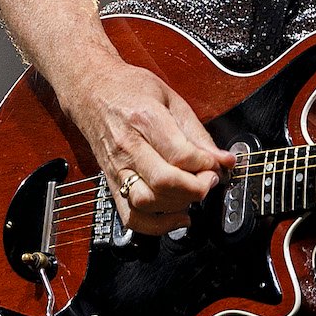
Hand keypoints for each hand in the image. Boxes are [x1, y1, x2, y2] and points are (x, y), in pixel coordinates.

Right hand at [63, 60, 237, 236]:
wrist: (91, 91)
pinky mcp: (111, 183)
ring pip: (146, 202)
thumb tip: (224, 159)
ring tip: (194, 193)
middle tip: (210, 180)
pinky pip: (130, 217)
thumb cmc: (130, 89)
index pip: (178, 153)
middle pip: (163, 181)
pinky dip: (156, 226)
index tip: (217, 164)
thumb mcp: (171, 98)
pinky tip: (177, 216)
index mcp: (144, 118)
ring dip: (178, 205)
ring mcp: (116, 168)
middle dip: (196, 187)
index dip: (205, 164)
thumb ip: (197, 133)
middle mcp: (127, 146)